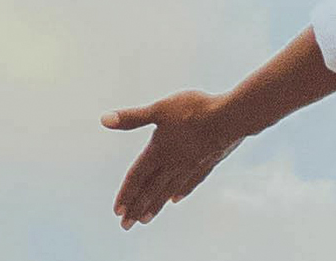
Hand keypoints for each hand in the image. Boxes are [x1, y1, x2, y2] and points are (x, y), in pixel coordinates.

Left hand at [103, 90, 245, 228]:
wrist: (231, 116)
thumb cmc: (195, 110)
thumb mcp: (160, 109)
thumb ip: (133, 117)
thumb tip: (104, 119)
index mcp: (158, 151)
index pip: (137, 177)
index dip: (126, 193)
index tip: (117, 212)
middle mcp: (173, 163)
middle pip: (151, 189)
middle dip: (137, 207)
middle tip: (126, 225)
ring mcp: (191, 165)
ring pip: (169, 189)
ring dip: (156, 205)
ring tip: (146, 219)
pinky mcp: (208, 162)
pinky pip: (191, 181)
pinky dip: (182, 191)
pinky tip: (176, 199)